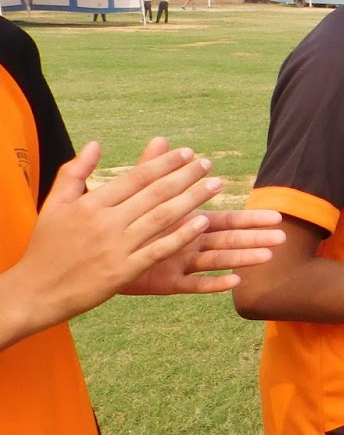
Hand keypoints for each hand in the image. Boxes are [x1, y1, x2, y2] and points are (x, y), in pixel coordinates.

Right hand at [10, 138, 235, 330]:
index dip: (165, 163)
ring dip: (193, 199)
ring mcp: (117, 247)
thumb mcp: (54, 204)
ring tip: (215, 186)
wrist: (36, 290)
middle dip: (186, 176)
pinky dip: (182, 235)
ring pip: (163, 217)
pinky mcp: (125, 271)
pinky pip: (160, 249)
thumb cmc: (46, 245)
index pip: (136, 177)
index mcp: (91, 204)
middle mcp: (106, 222)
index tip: (187, 152)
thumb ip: (74, 172)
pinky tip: (203, 223)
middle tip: (208, 164)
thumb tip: (95, 144)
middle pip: (155, 193)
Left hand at [123, 137, 285, 295]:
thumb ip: (150, 170)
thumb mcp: (132, 194)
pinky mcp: (167, 283)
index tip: (277, 214)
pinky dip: (214, 283)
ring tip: (268, 256)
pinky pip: (195, 284)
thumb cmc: (116, 225)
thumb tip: (162, 140)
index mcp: (186, 223)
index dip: (249, 217)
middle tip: (283, 235)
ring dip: (242, 257)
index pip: (224, 218)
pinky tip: (236, 281)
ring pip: (218, 259)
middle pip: (229, 238)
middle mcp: (189, 243)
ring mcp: (181, 263)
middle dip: (255, 236)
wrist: (92, 256)